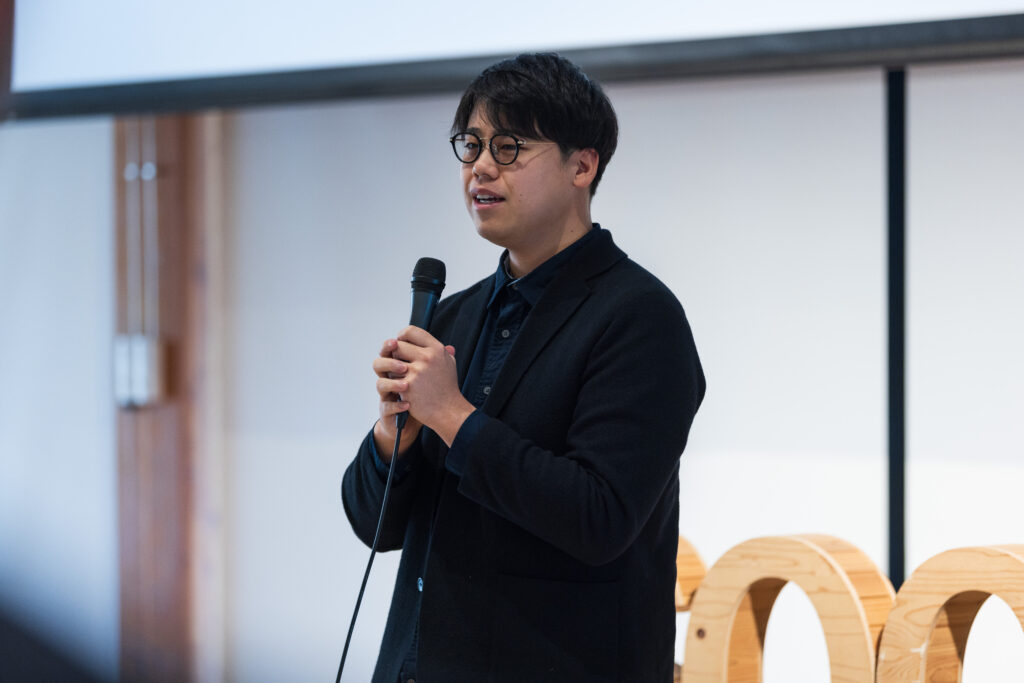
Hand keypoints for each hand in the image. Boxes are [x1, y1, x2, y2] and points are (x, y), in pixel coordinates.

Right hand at [371, 337, 422, 459]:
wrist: (418, 416)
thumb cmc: (422, 393)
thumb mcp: (428, 377)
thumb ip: (434, 362)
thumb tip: (451, 349)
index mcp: (397, 367)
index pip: (389, 351)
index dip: (392, 344)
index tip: (400, 341)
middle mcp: (389, 379)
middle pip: (379, 363)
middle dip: (391, 362)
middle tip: (405, 365)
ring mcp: (387, 395)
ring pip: (380, 384)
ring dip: (392, 383)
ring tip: (406, 385)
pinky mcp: (387, 411)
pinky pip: (387, 407)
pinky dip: (397, 406)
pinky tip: (407, 404)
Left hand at [389, 326, 475, 445]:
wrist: (448, 411)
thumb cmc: (446, 387)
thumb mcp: (448, 363)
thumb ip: (437, 349)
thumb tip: (421, 338)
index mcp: (436, 349)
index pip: (411, 331)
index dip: (401, 336)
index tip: (400, 344)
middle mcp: (427, 357)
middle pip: (397, 345)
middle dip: (396, 356)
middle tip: (401, 365)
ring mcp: (416, 371)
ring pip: (391, 362)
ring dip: (393, 370)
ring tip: (402, 378)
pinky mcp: (407, 386)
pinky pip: (390, 379)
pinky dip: (394, 385)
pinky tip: (403, 390)